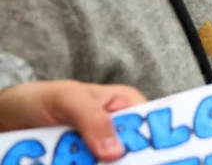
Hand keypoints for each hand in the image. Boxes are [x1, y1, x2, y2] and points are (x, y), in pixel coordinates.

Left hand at [0, 81, 146, 160]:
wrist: (10, 118)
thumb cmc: (42, 98)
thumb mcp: (68, 100)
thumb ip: (93, 119)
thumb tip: (116, 152)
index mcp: (126, 105)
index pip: (151, 125)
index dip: (152, 143)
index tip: (141, 157)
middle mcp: (118, 130)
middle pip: (133, 154)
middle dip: (118, 161)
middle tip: (99, 161)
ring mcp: (100, 151)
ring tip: (70, 160)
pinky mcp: (83, 164)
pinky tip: (65, 164)